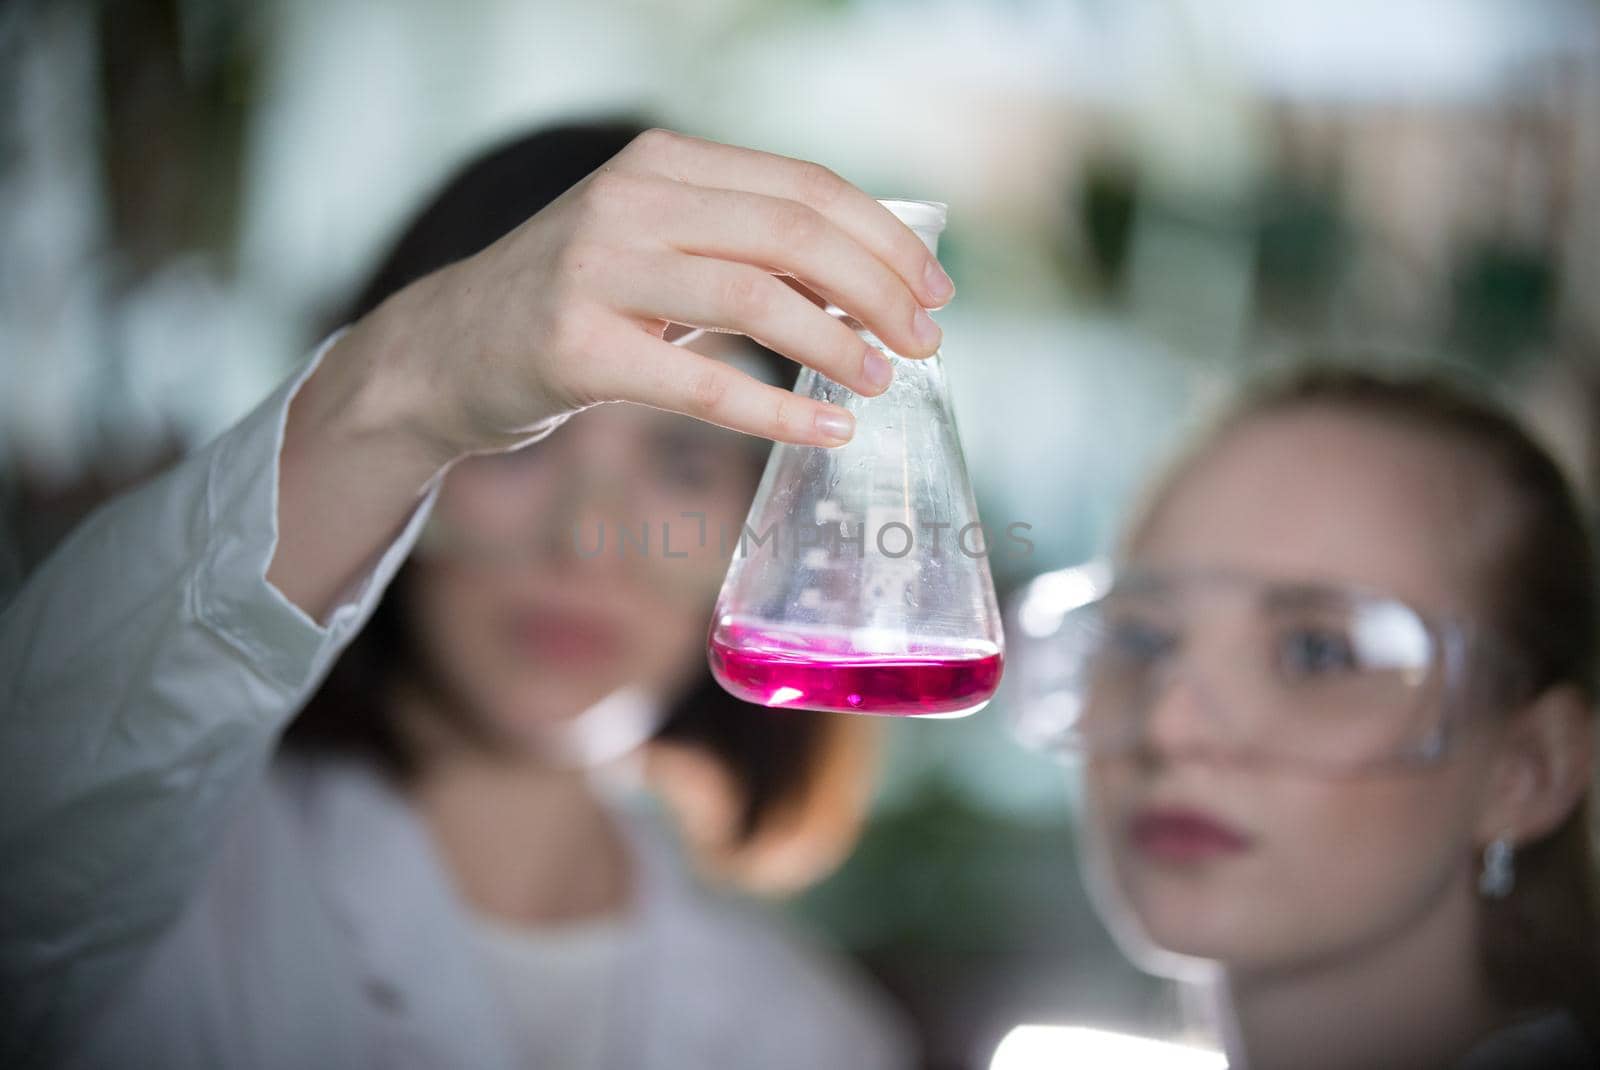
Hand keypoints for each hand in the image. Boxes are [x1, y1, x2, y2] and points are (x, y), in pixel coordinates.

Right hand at [352, 128, 954, 458]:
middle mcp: (629, 199)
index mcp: (663, 162)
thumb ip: (746, 252)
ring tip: (884, 380)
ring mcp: (595, 270)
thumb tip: (872, 287)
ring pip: (754, 296)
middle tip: (926, 343)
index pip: (804, 187)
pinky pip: (703, 384)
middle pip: (792, 232)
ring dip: (837, 343)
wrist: (444, 350)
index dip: (884, 239)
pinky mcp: (574, 348)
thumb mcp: (659, 249)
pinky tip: (827, 433)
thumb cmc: (575, 302)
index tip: (937, 290)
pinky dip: (777, 412)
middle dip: (879, 289)